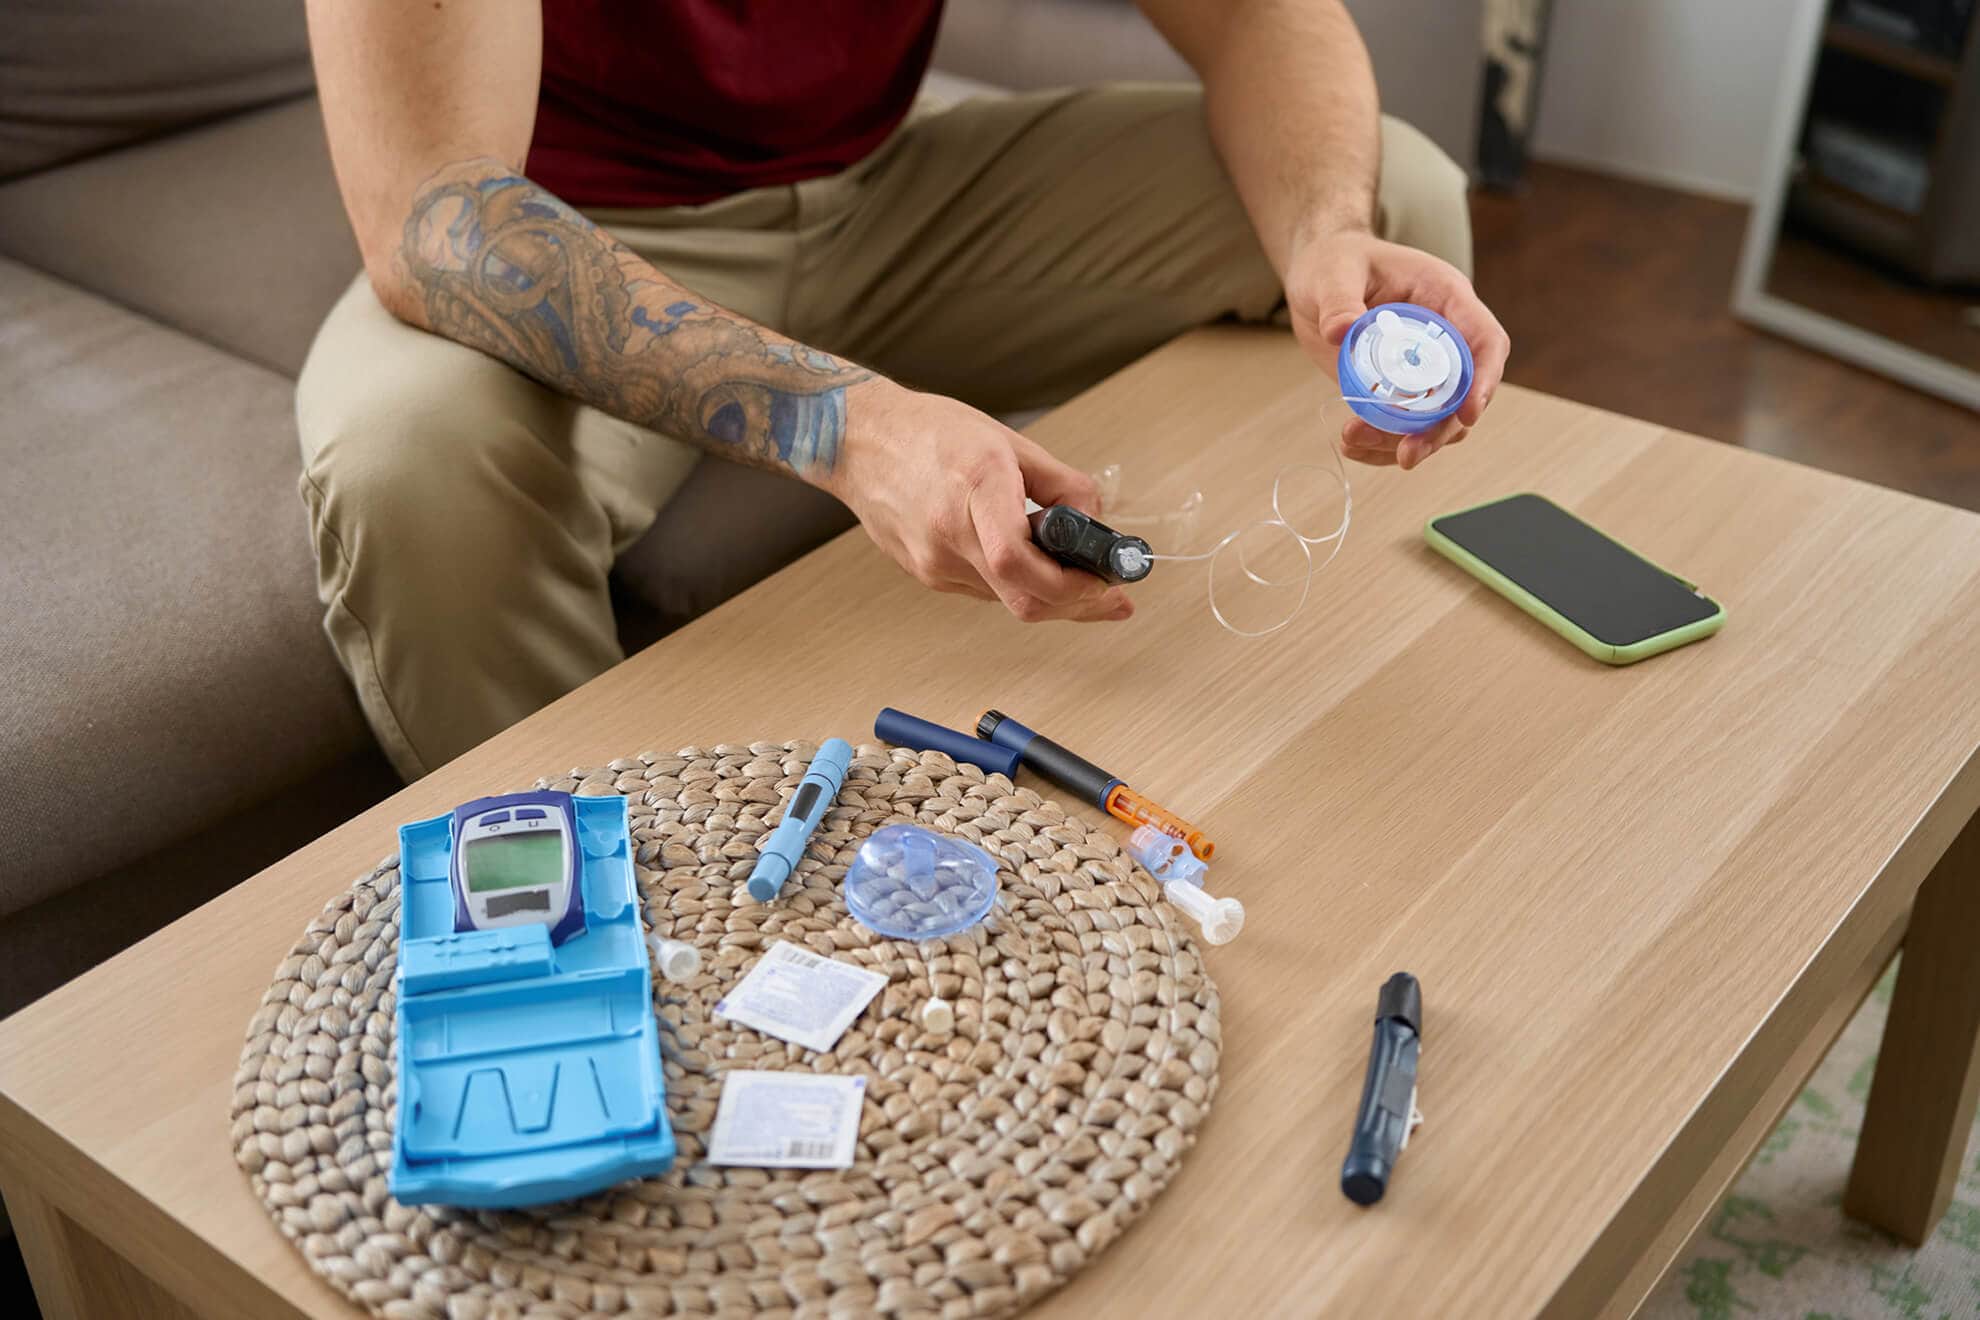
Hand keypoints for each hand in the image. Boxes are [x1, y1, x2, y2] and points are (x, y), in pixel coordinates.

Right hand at [829, 382, 1133, 622]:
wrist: (859, 441)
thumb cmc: (929, 433)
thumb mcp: (1008, 442)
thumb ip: (1060, 485)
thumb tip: (1097, 523)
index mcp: (974, 489)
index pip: (1020, 562)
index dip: (1072, 584)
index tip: (1106, 580)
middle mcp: (948, 534)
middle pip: (1021, 599)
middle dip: (1076, 603)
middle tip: (1112, 597)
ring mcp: (932, 562)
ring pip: (1006, 601)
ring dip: (1050, 595)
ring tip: (1079, 578)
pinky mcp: (925, 574)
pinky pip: (985, 591)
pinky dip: (1015, 585)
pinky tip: (1030, 568)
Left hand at [1285, 226, 1510, 470]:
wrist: (1317, 275)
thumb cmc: (1336, 260)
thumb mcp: (1333, 273)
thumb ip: (1339, 300)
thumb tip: (1339, 330)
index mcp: (1447, 300)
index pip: (1485, 342)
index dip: (1484, 379)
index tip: (1468, 413)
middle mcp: (1444, 339)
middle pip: (1464, 394)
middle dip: (1440, 430)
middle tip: (1407, 455)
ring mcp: (1422, 369)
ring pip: (1436, 420)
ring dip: (1403, 443)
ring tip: (1354, 442)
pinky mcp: (1396, 390)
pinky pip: (1403, 427)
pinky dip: (1381, 444)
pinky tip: (1352, 445)